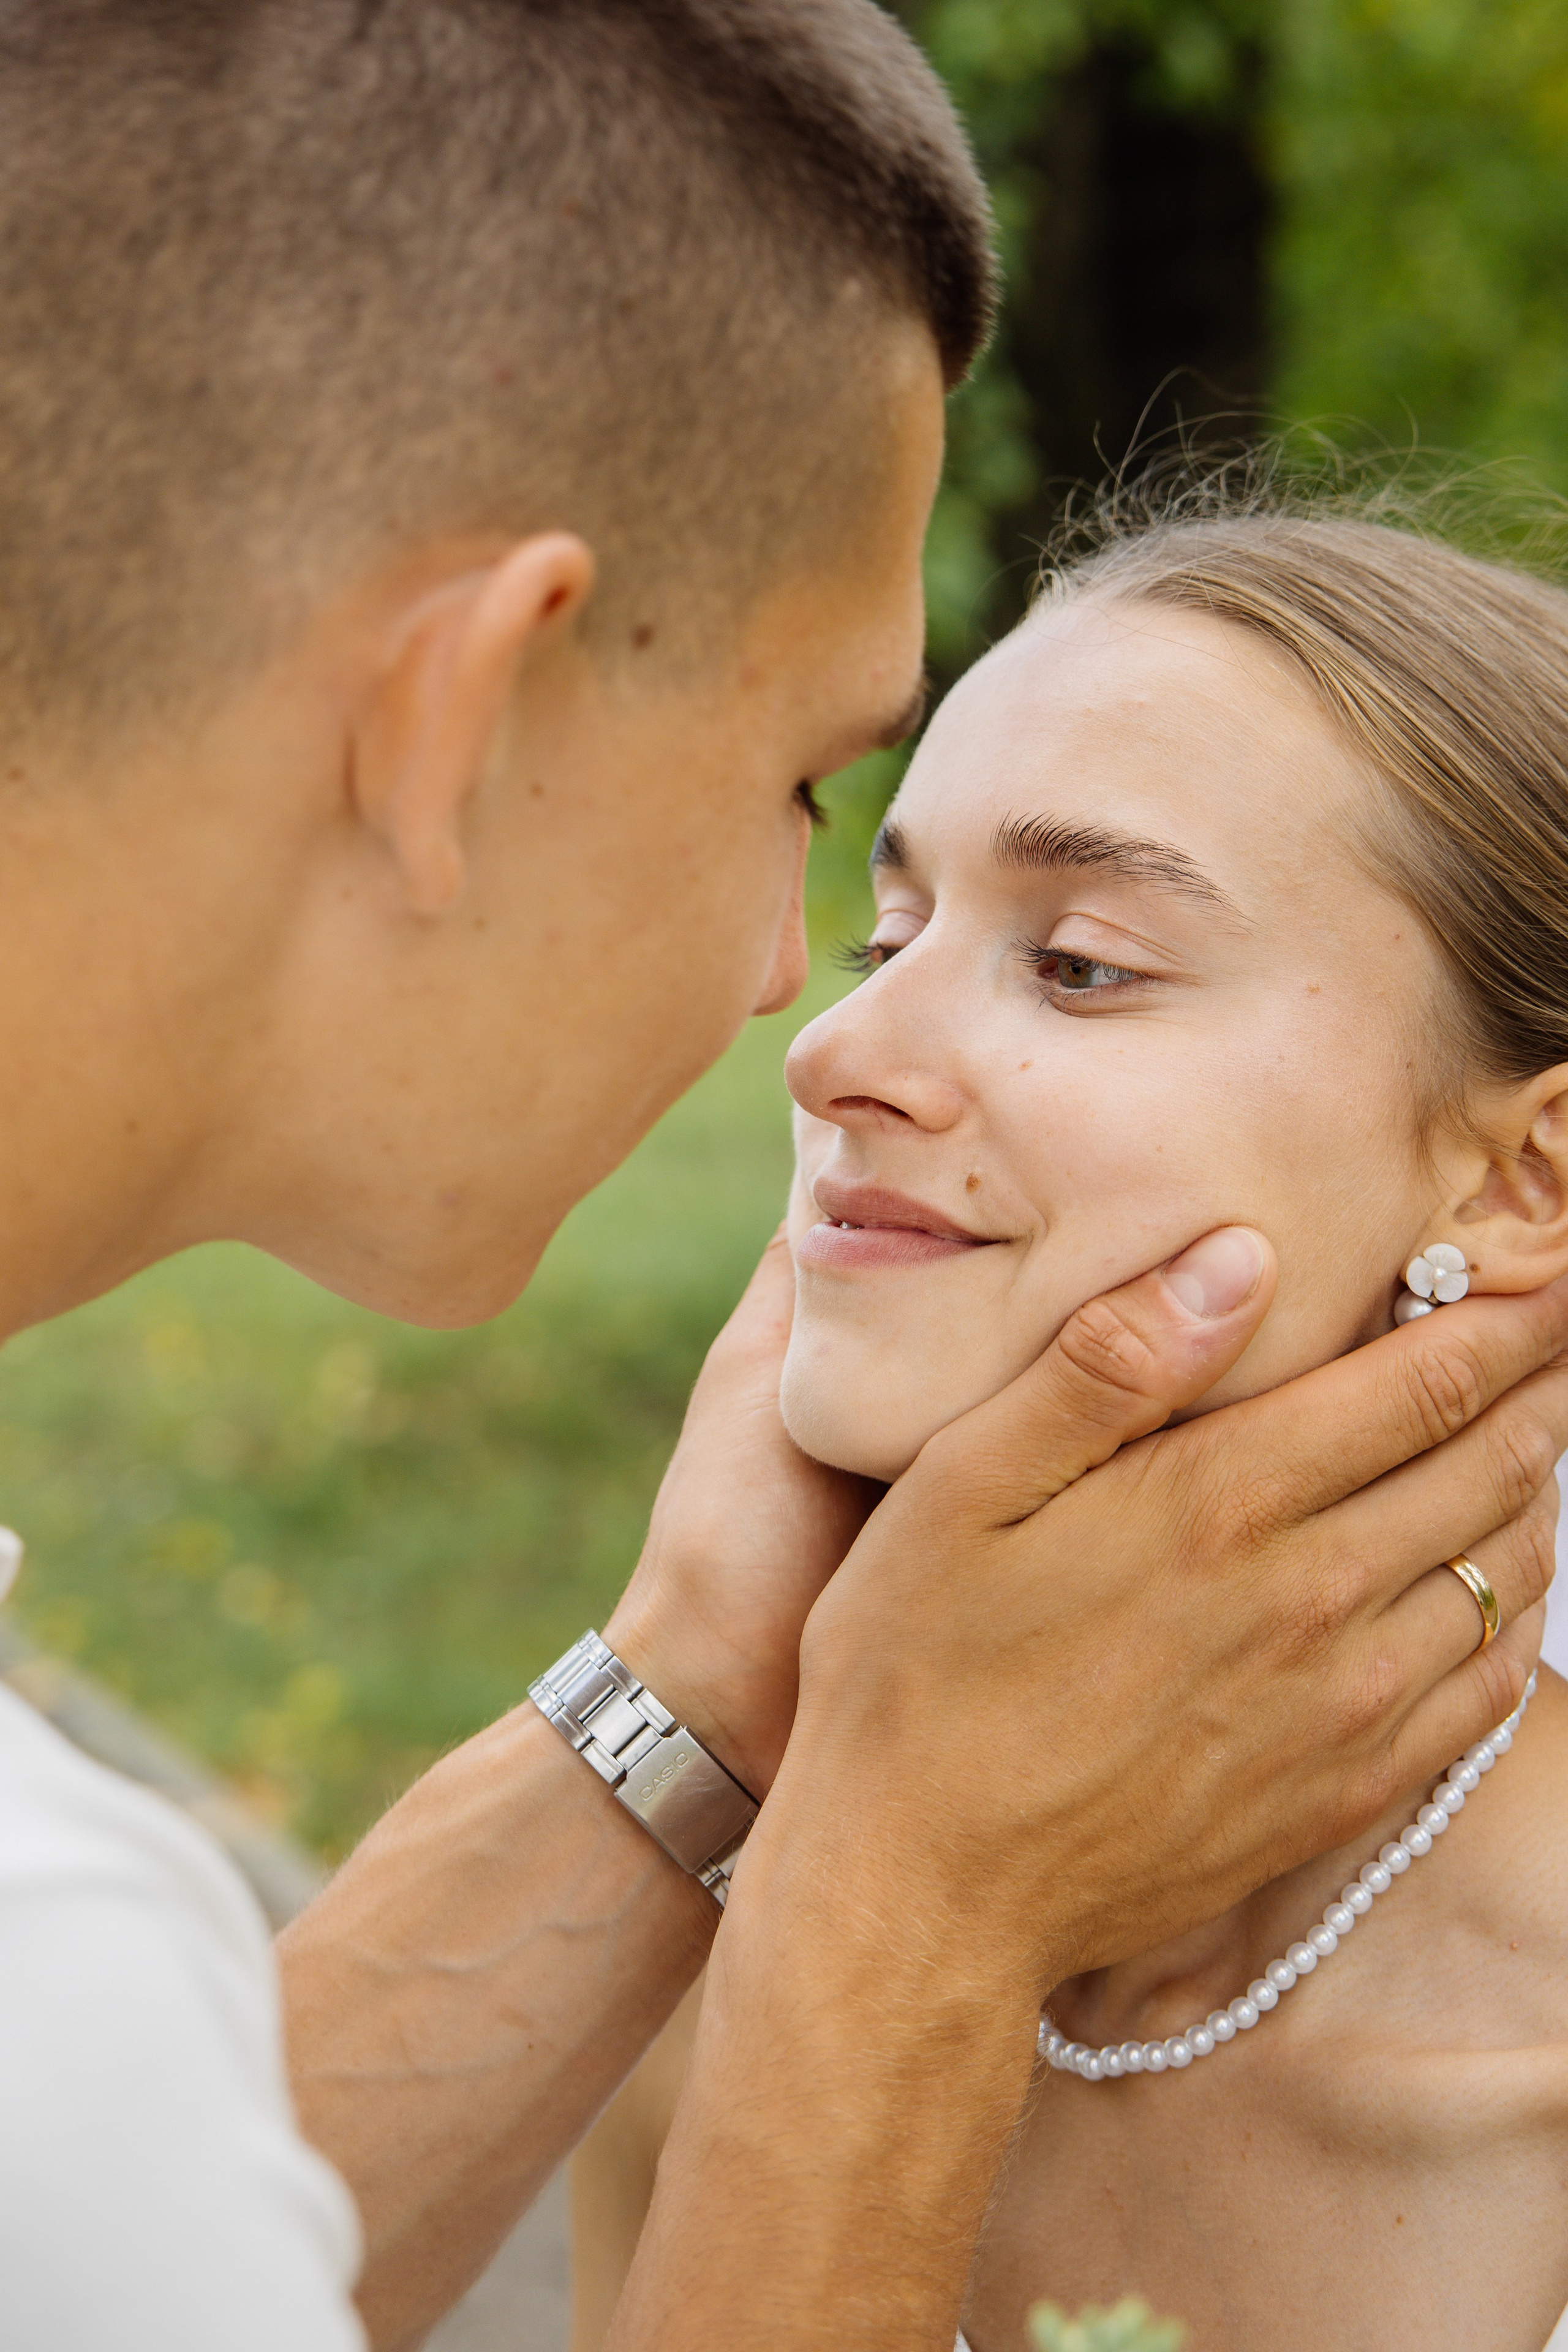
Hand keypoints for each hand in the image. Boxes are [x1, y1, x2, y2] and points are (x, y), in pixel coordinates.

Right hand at [610, 1232, 1564, 2351]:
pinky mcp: (1337, 1797)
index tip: (1548, 1279)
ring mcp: (1337, 1711)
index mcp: (1222, 1504)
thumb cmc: (915, 1671)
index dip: (1509, 1322)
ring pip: (1502, 1577)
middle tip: (1547, 1343)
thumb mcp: (961, 1487)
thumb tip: (1241, 1257)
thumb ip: (1109, 1365)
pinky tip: (1496, 1594)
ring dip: (1527, 1497)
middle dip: (1533, 1391)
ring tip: (1523, 1445)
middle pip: (1487, 1470)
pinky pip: (1485, 1695)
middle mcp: (1309, 1602)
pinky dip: (1513, 1624)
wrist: (922, 1891)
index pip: (1425, 1386)